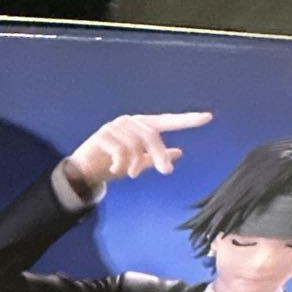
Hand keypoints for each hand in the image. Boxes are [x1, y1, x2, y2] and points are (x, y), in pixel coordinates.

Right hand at [64, 112, 212, 194]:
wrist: (84, 173)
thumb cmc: (111, 165)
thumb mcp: (138, 163)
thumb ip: (156, 157)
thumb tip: (179, 152)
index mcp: (141, 126)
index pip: (167, 121)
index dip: (186, 120)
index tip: (208, 118)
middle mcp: (130, 122)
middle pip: (152, 135)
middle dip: (160, 154)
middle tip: (166, 171)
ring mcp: (115, 126)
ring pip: (137, 144)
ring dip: (137, 163)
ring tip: (131, 174)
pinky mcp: (103, 135)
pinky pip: (121, 150)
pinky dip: (122, 163)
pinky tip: (116, 169)